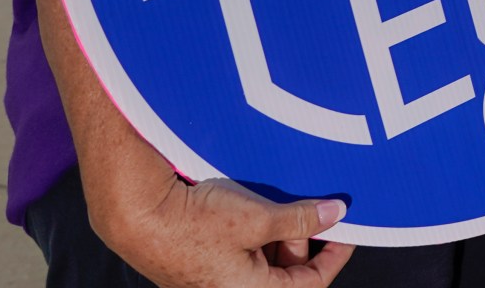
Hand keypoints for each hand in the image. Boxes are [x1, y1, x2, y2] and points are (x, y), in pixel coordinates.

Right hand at [84, 170, 351, 287]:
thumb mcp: (258, 218)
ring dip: (278, 234)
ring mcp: (216, 281)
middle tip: (310, 207)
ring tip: (281, 204)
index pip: (311, 284)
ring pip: (264, 261)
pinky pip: (241, 254)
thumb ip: (301, 220)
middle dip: (302, 240)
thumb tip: (336, 214)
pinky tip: (257, 207)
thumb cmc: (195, 222)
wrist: (137, 214)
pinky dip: (256, 233)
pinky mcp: (202, 265)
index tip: (347, 229)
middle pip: (286, 273)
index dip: (334, 255)